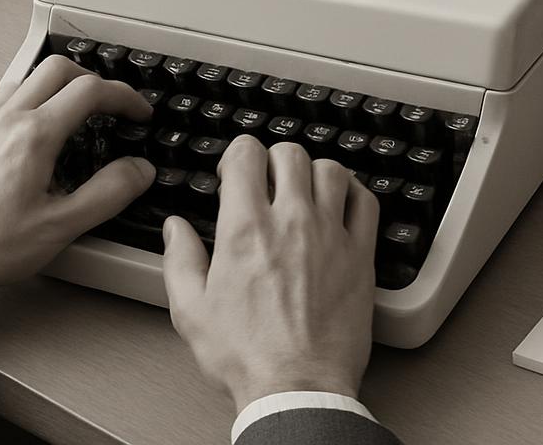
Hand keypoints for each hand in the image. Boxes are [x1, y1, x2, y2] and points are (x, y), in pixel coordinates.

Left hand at [0, 55, 154, 316]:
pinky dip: (30, 96)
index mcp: (35, 134)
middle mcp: (7, 116)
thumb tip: (139, 170)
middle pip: (60, 68)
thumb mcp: (59, 227)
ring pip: (29, 76)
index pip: (91, 90)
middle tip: (110, 104)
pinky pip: (4, 93)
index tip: (138, 112)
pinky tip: (33, 125)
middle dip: (94, 80)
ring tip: (75, 112)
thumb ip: (107, 193)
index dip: (124, 96)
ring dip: (60, 85)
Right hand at [162, 136, 379, 412]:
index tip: (235, 172)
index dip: (238, 154)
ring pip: (331, 170)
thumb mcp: (191, 311)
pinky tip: (342, 204)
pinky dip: (355, 193)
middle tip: (268, 179)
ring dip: (315, 172)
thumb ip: (180, 260)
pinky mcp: (360, 255)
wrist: (296, 389)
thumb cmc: (247, 356)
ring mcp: (330, 234)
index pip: (247, 153)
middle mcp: (291, 221)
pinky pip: (367, 202)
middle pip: (290, 153)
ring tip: (305, 190)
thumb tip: (175, 229)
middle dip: (274, 158)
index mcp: (246, 228)